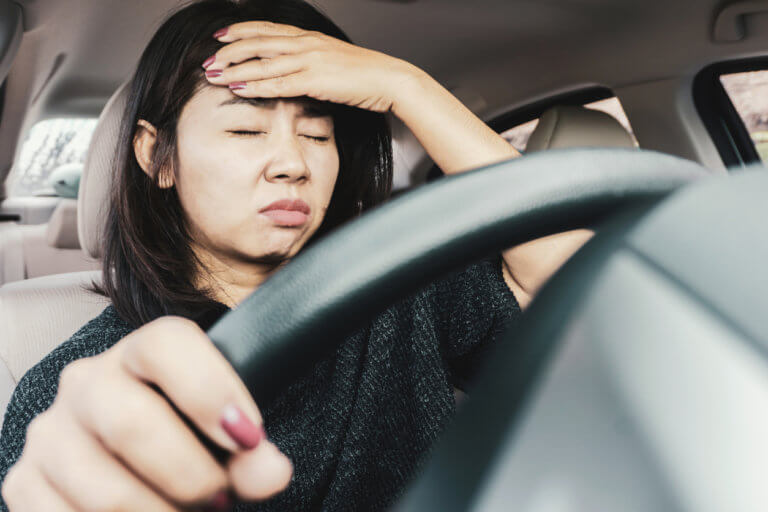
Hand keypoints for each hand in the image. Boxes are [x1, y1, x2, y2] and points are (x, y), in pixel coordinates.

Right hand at [1, 316, 291, 510]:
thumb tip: (270, 471)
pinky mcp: (24, 483)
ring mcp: (50, 433)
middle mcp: (86, 382)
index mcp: (142, 350)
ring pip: (107, 493)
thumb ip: (252, 451)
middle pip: (133, 424)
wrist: (128, 450)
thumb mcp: (225, 431)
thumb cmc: (187, 433)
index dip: (212, 391)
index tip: (250, 438)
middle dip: (191, 476)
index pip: (166, 345)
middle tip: (220, 498)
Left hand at [202, 21, 420, 112]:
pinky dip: (255, 86)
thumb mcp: (334, 63)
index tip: (220, 37)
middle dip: (229, 52)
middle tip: (208, 61)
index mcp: (309, 38)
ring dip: (234, 69)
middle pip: (257, 43)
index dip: (241, 32)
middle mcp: (305, 44)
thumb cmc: (365, 75)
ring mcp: (309, 60)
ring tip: (213, 75)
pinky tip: (238, 89)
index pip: (267, 30)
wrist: (389, 80)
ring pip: (262, 62)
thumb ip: (313, 64)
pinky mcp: (314, 79)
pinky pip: (278, 83)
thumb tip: (297, 73)